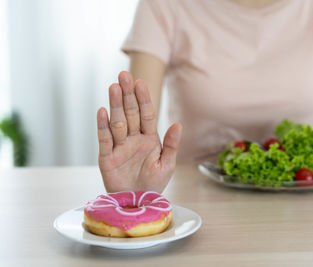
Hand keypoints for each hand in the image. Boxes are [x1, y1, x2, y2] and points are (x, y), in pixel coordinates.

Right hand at [97, 71, 181, 192]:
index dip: (144, 99)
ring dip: (115, 105)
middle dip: (127, 95)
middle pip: (130, 113)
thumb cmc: (154, 183)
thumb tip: (178, 124)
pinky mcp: (106, 157)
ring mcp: (119, 147)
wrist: (138, 203)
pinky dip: (103, 126)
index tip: (141, 83)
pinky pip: (104, 139)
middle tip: (123, 76)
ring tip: (113, 87)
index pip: (146, 114)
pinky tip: (102, 111)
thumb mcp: (167, 164)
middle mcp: (133, 139)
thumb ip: (171, 144)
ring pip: (117, 122)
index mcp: (149, 138)